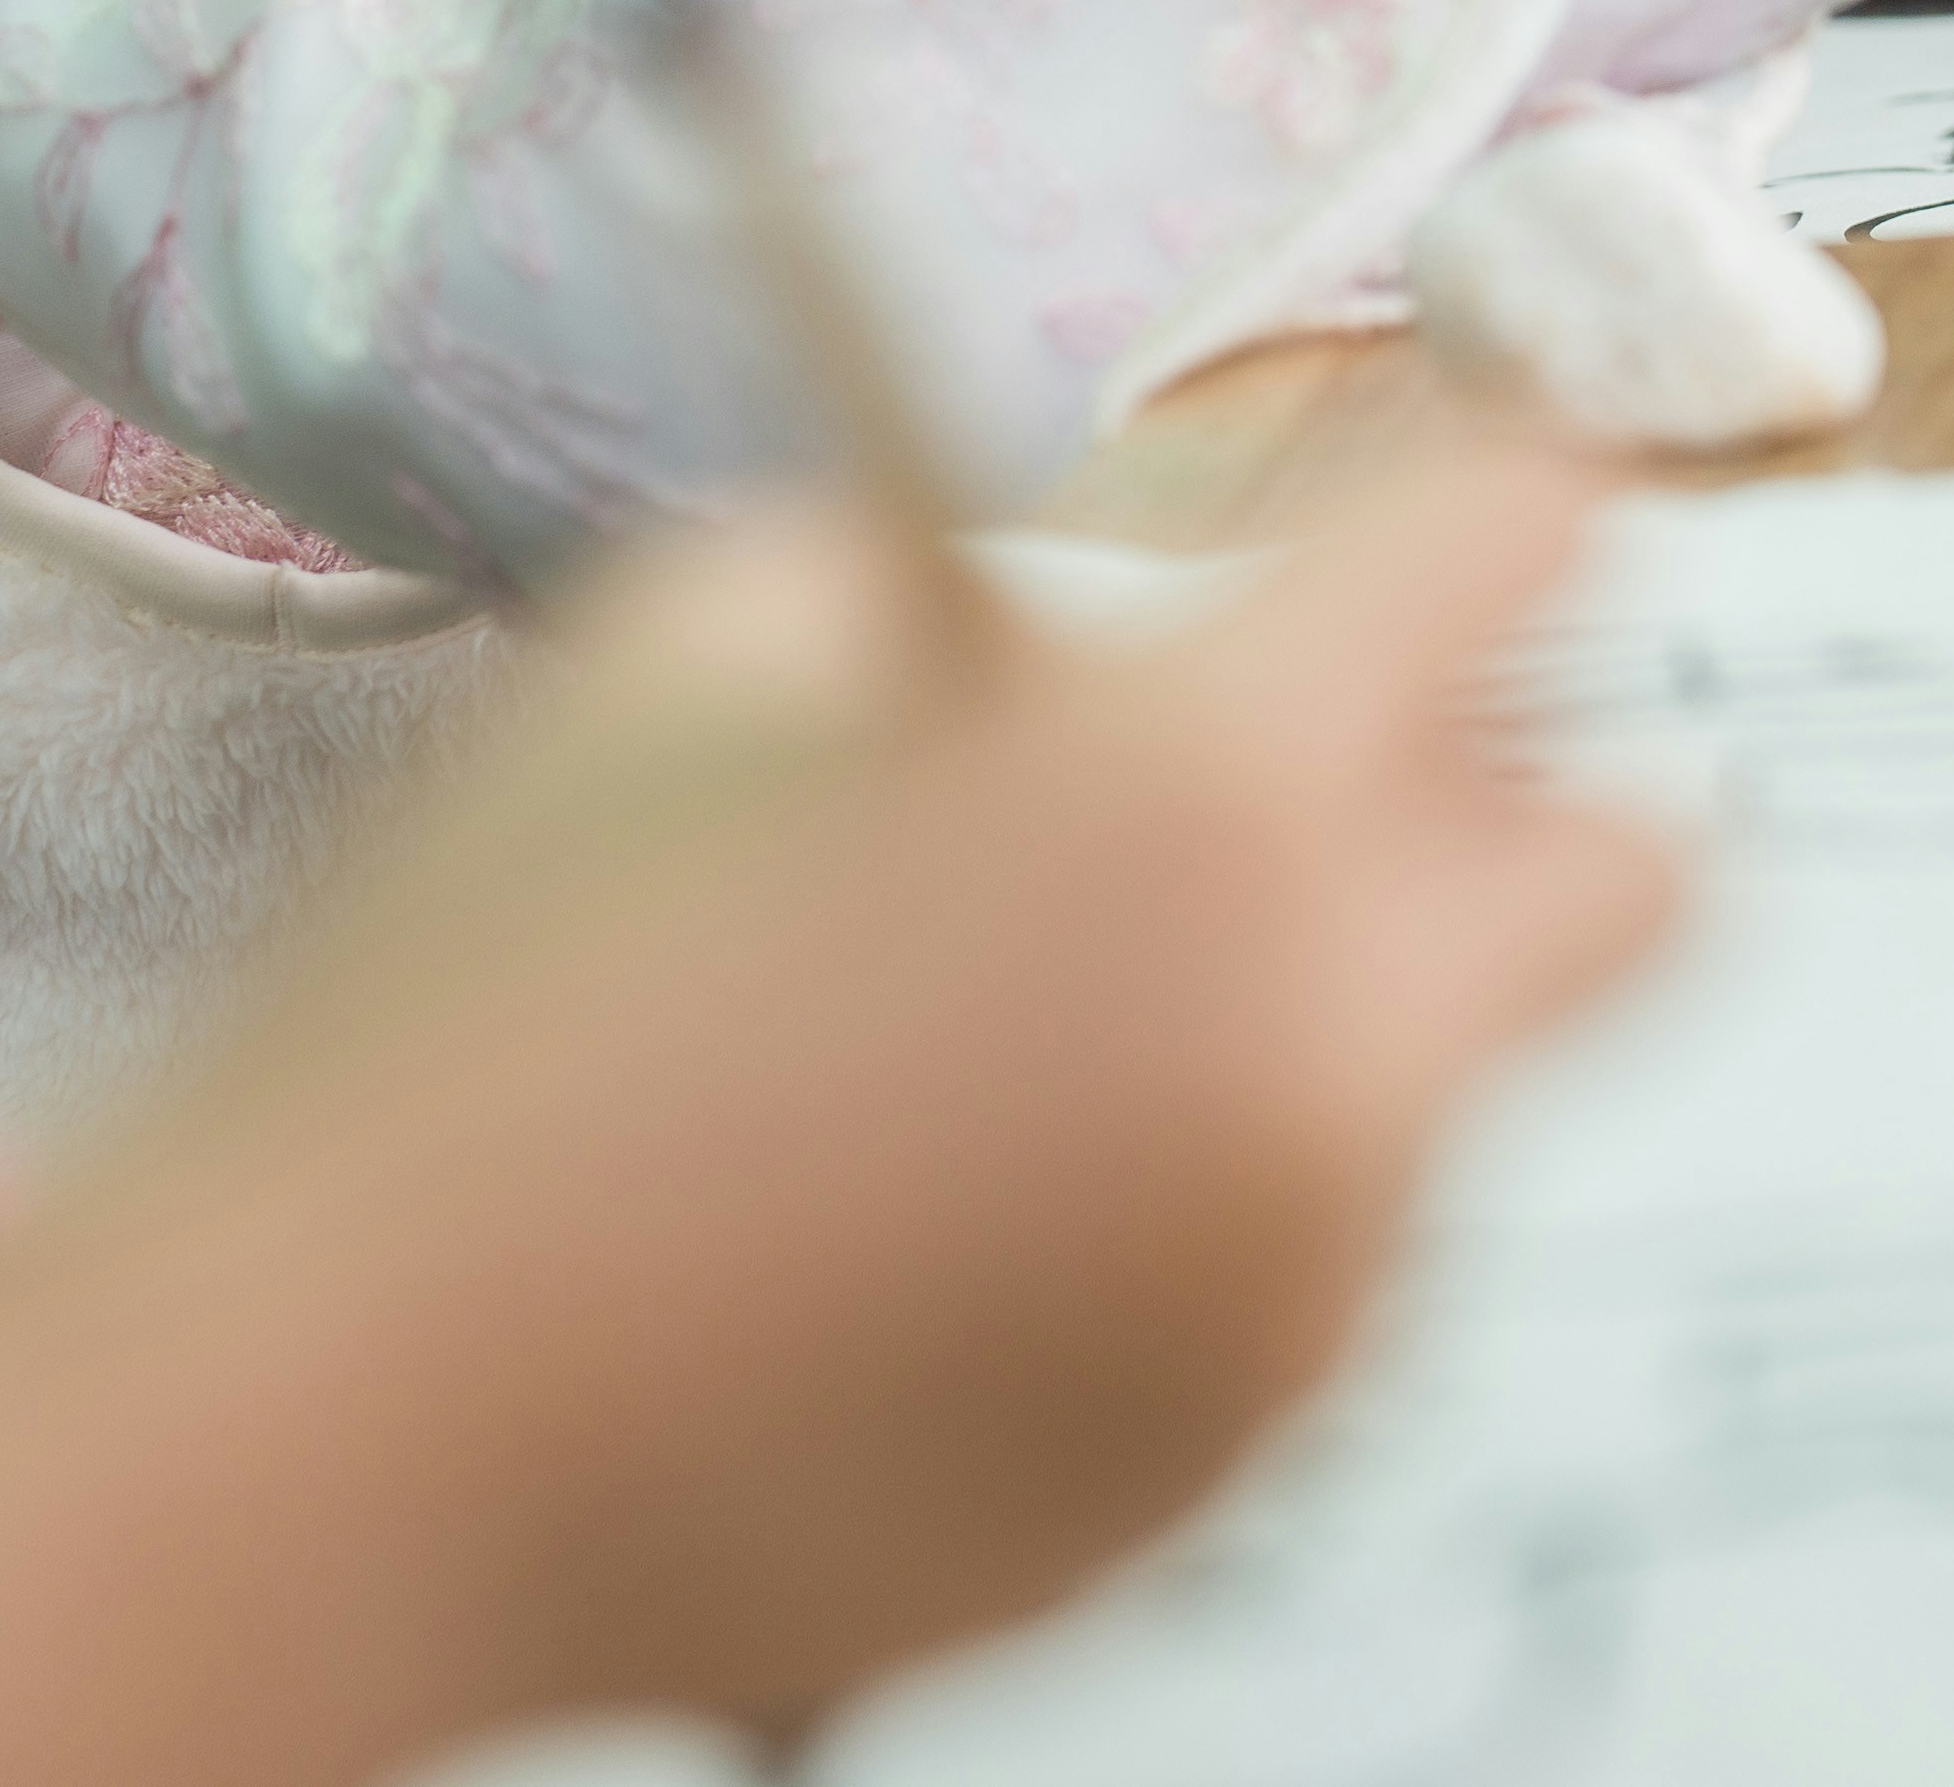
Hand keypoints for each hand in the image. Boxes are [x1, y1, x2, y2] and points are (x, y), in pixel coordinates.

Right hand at [0, 450, 1673, 1784]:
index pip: (1533, 536)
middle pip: (1627, 866)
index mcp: (1211, 792)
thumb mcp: (719, 638)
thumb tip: (1140, 606)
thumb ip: (990, 596)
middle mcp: (1326, 1050)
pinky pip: (1300, 1270)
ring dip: (1305, 1019)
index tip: (1425, 496)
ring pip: (1438, 1084)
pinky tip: (934, 1216)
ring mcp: (1299, 1294)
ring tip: (995, 1033)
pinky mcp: (1227, 1471)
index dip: (1479, 483)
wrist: (327, 1426)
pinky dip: (1190, 1212)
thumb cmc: (490, 996)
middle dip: (1494, 795)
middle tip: (1294, 777)